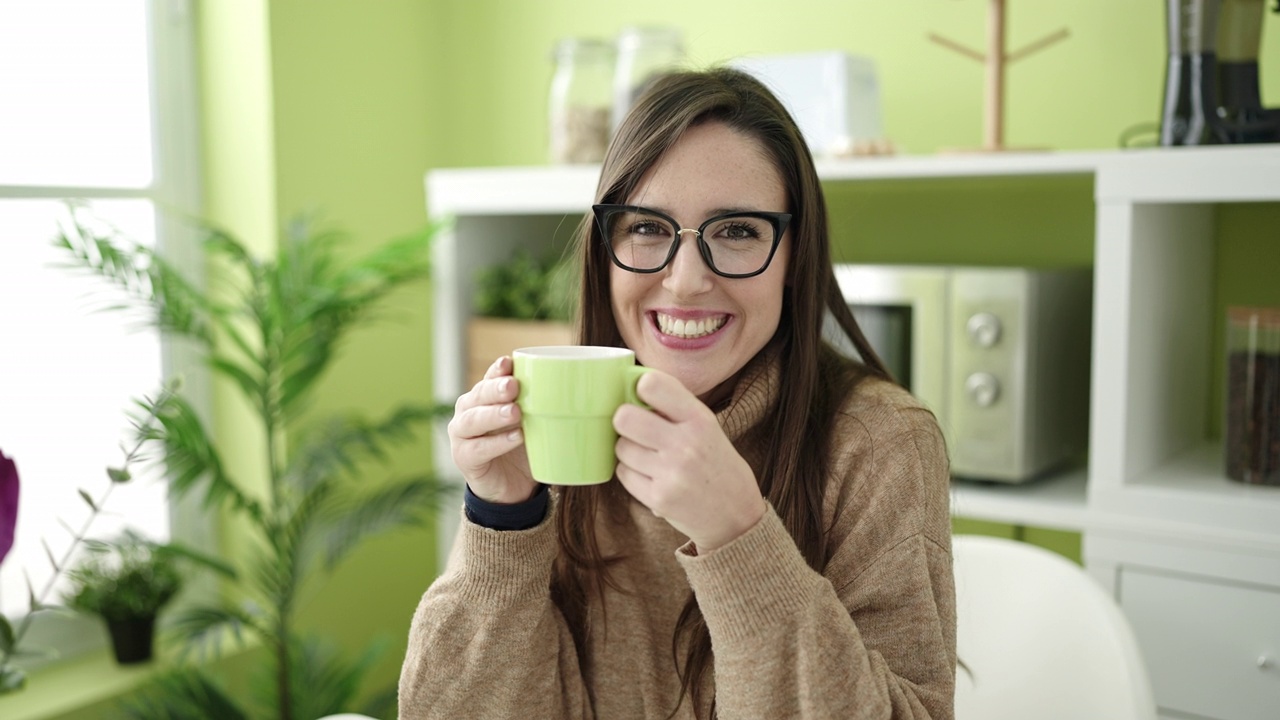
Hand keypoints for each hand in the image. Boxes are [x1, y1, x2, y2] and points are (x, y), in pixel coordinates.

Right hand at [447, 356, 538, 504]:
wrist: (512, 487)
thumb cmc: (523, 447)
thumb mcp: (532, 422)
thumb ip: (540, 405)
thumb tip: (573, 385)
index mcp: (483, 397)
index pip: (489, 379)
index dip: (497, 370)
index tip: (509, 362)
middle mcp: (468, 411)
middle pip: (478, 396)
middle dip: (495, 389)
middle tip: (513, 386)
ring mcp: (461, 435)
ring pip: (472, 420)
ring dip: (494, 414)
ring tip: (516, 412)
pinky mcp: (464, 458)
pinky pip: (478, 449)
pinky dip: (497, 443)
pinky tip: (515, 437)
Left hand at [612, 371, 766, 552]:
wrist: (736, 515)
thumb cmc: (716, 464)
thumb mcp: (707, 428)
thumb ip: (675, 409)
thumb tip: (630, 388)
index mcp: (700, 419)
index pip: (653, 385)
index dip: (640, 387)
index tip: (642, 396)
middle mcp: (686, 444)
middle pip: (624, 417)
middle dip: (624, 421)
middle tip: (634, 427)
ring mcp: (671, 473)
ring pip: (621, 447)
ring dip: (628, 450)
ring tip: (648, 456)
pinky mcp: (658, 499)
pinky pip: (623, 473)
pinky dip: (631, 472)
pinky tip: (649, 475)